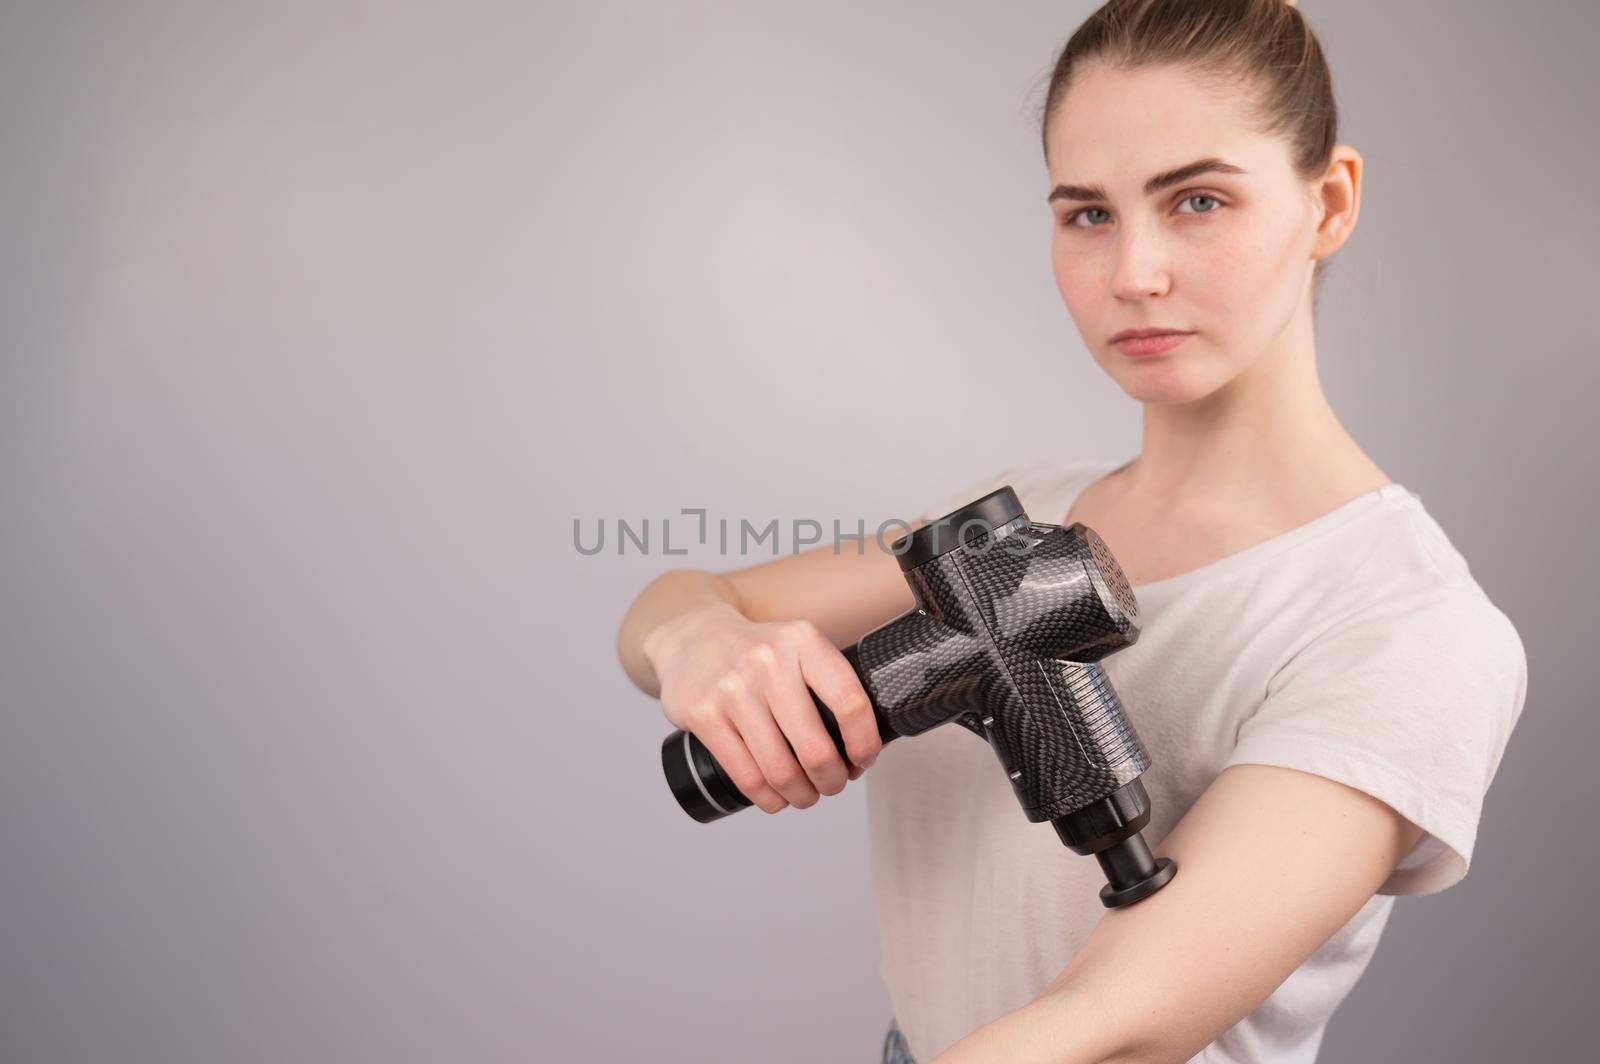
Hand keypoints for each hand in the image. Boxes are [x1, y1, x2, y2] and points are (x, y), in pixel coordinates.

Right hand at [644, 604, 881, 812]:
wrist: (691, 639)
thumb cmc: (756, 654)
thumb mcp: (797, 646)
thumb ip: (829, 683)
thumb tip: (867, 743)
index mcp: (803, 641)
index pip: (851, 703)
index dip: (864, 744)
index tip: (863, 760)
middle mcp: (768, 661)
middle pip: (816, 749)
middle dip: (832, 780)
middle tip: (832, 784)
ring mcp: (732, 689)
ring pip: (780, 770)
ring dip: (801, 795)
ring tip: (805, 795)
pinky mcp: (703, 714)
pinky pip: (746, 775)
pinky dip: (768, 798)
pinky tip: (775, 797)